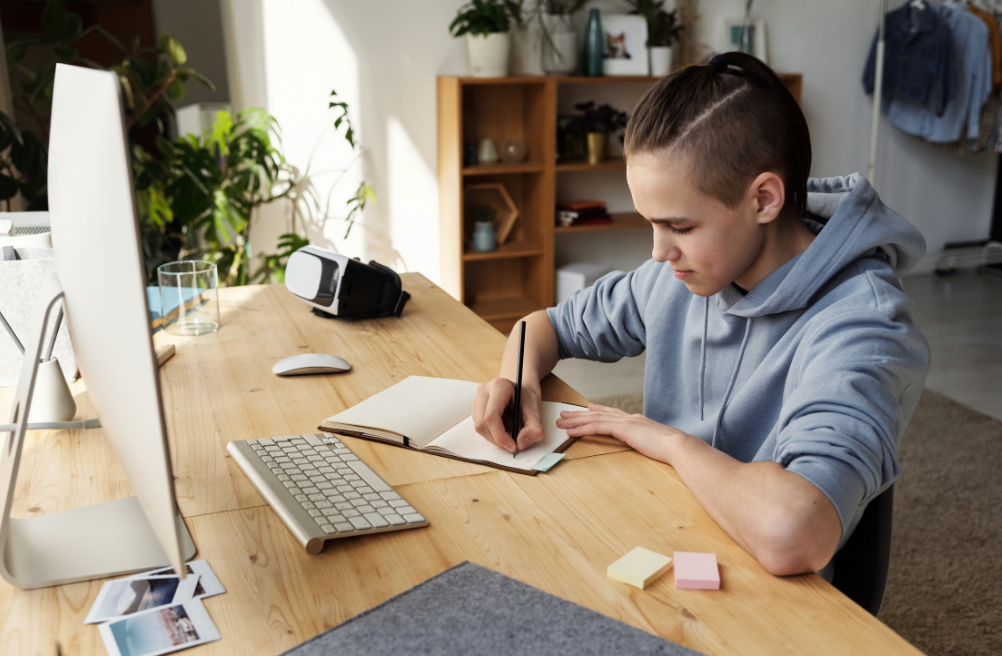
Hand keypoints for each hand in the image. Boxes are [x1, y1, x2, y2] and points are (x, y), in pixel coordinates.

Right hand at [472, 378, 544, 451]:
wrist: (522, 390)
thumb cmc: (527, 398)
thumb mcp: (536, 412)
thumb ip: (534, 429)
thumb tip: (521, 443)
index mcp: (499, 386)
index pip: (491, 416)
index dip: (500, 436)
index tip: (513, 446)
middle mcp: (484, 391)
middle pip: (482, 424)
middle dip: (497, 440)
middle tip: (512, 446)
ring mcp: (477, 399)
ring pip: (479, 427)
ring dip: (494, 438)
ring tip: (510, 434)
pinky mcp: (476, 408)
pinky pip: (479, 426)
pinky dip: (491, 434)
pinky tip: (503, 429)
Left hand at [555, 402, 688, 462]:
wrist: (678, 446)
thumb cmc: (672, 450)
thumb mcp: (657, 444)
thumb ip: (649, 442)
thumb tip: (648, 446)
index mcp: (638, 421)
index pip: (613, 413)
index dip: (599, 410)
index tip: (588, 407)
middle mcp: (630, 418)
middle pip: (599, 413)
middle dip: (580, 414)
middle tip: (565, 414)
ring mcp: (626, 421)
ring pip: (594, 419)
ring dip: (575, 420)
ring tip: (561, 421)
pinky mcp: (622, 428)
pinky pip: (597, 427)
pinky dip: (582, 429)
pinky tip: (571, 431)